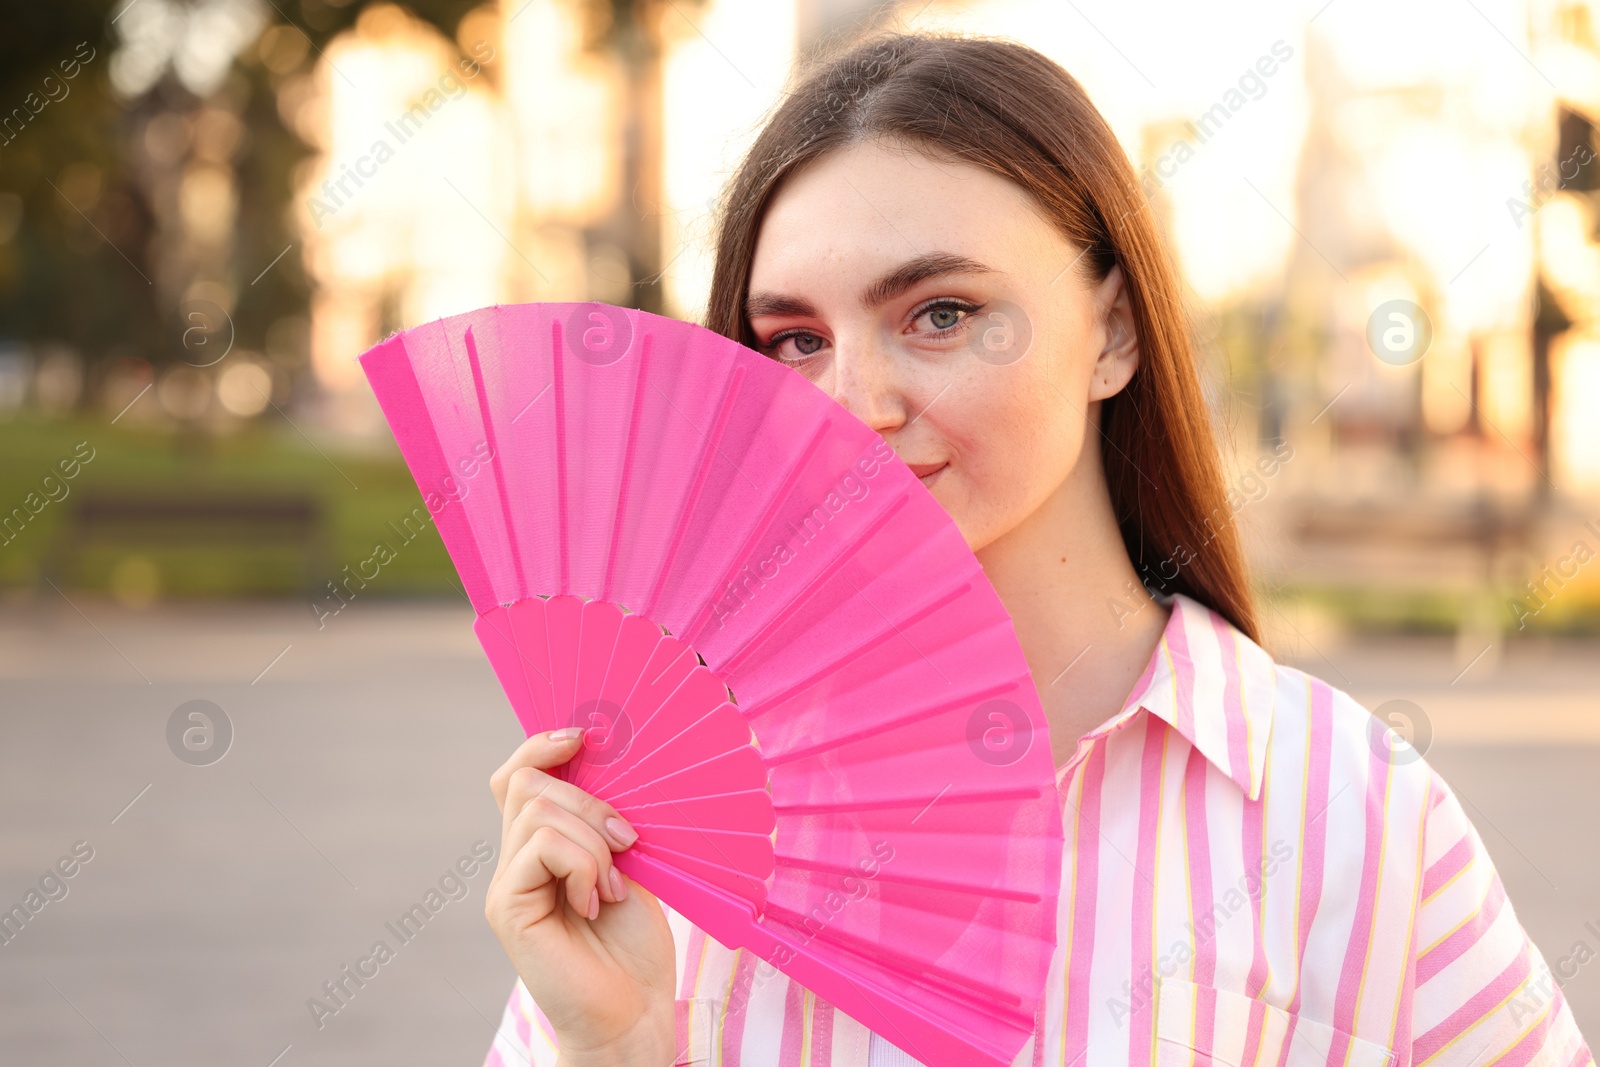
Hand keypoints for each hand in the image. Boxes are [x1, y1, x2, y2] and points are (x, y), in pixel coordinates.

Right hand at [484, 729, 675, 1064]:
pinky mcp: (506, 909)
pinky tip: (597, 901)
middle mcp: (514, 860)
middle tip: (627, 842)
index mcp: (541, 846)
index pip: (518, 775)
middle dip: (589, 800)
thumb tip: (612, 765)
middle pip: (528, 783)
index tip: (586, 736)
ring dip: (593, 840)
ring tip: (613, 885)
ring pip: (539, 812)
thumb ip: (606, 822)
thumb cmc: (634, 945)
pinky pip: (541, 849)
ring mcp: (507, 884)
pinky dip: (581, 865)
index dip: (542, 745)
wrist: (632, 1011)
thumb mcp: (627, 865)